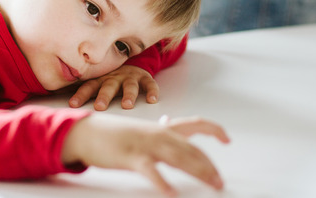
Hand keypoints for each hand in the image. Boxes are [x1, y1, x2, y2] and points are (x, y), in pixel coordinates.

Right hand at [62, 115, 229, 195]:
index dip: (214, 130)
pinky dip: (163, 183)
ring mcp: (146, 145)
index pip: (195, 123)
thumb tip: (171, 125)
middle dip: (209, 166)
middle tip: (220, 181)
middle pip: (192, 149)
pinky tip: (172, 194)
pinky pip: (151, 172)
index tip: (227, 139)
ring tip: (211, 184)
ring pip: (179, 158)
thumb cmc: (115, 135)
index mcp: (162, 128)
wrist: (88, 132)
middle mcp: (159, 134)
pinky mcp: (132, 158)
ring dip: (199, 172)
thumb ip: (159, 132)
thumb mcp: (142, 131)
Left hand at [68, 65, 157, 110]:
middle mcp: (114, 78)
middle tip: (99, 107)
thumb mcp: (97, 83)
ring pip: (129, 85)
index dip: (80, 95)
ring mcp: (130, 77)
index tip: (72, 105)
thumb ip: (84, 92)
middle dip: (103, 96)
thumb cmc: (109, 79)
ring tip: (127, 105)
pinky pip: (150, 84)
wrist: (130, 64)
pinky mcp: (144, 78)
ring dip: (129, 95)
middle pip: (108, 87)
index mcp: (100, 80)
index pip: (88, 87)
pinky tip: (152, 100)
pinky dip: (152, 91)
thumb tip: (60, 105)